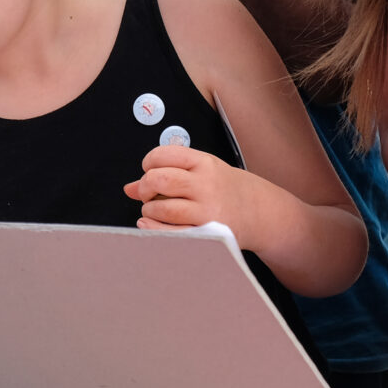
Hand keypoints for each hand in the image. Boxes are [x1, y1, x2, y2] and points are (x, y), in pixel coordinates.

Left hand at [126, 144, 257, 234]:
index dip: (148, 162)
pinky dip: (154, 229)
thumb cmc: (223, 189)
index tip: (149, 171)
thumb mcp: (200, 172)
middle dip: (145, 186)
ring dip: (149, 210)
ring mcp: (206, 210)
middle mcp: (205, 185)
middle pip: (160, 179)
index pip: (164, 154)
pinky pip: (171, 233)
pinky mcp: (206, 233)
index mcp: (203, 163)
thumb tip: (129, 188)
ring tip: (154, 210)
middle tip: (147, 192)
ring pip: (162, 208)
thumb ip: (166, 174)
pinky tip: (151, 224)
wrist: (257, 211)